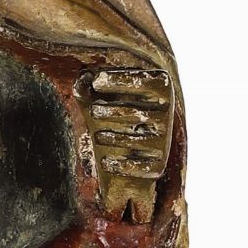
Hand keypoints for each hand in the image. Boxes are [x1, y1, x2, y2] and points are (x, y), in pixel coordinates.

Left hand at [83, 58, 174, 220]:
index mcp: (160, 90)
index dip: (122, 80)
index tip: (96, 81)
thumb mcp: (101, 98)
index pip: (147, 81)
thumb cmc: (114, 114)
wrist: (132, 152)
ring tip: (97, 137)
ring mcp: (163, 141)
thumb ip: (88, 89)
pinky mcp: (157, 166)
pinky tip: (105, 162)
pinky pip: (141, 167)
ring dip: (114, 138)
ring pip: (138, 140)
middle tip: (93, 111)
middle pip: (140, 113)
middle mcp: (167, 114)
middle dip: (113, 112)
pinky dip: (121, 165)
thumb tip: (80, 81)